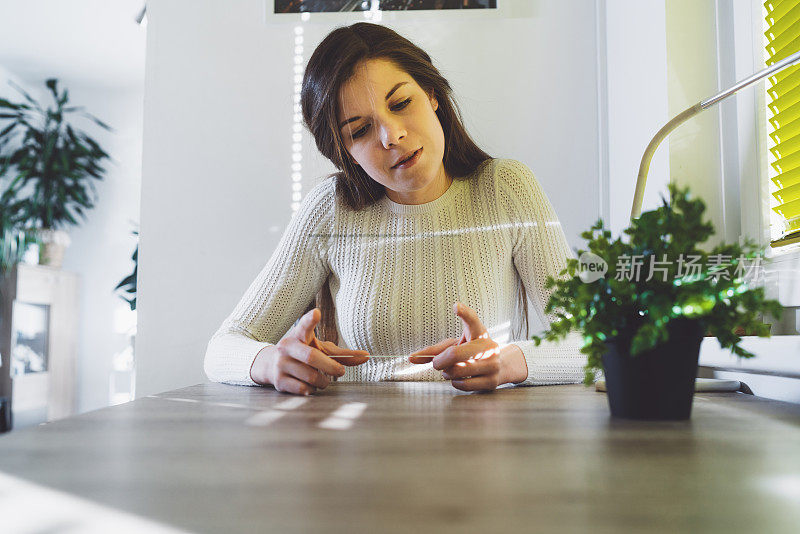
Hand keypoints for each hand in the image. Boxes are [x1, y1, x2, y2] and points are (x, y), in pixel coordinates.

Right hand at [250, 308, 369, 394]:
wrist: (271, 365)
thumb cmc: (304, 355)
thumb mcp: (320, 349)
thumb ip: (343, 354)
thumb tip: (367, 357)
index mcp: (298, 335)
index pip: (304, 325)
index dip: (310, 320)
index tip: (317, 312)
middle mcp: (287, 347)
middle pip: (312, 357)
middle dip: (331, 367)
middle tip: (340, 371)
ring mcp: (281, 364)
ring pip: (311, 377)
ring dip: (324, 381)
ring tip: (323, 379)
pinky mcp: (278, 381)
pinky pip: (304, 389)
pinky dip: (312, 390)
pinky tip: (309, 385)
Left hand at [409, 302, 526, 391]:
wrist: (501, 366)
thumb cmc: (470, 352)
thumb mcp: (456, 345)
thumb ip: (434, 351)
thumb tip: (410, 358)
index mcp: (479, 332)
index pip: (472, 320)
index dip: (464, 313)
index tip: (455, 306)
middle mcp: (489, 346)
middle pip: (455, 353)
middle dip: (439, 361)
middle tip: (436, 363)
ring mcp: (493, 364)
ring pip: (457, 371)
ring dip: (447, 373)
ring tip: (450, 370)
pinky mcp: (492, 381)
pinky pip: (462, 384)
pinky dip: (455, 383)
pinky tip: (460, 379)